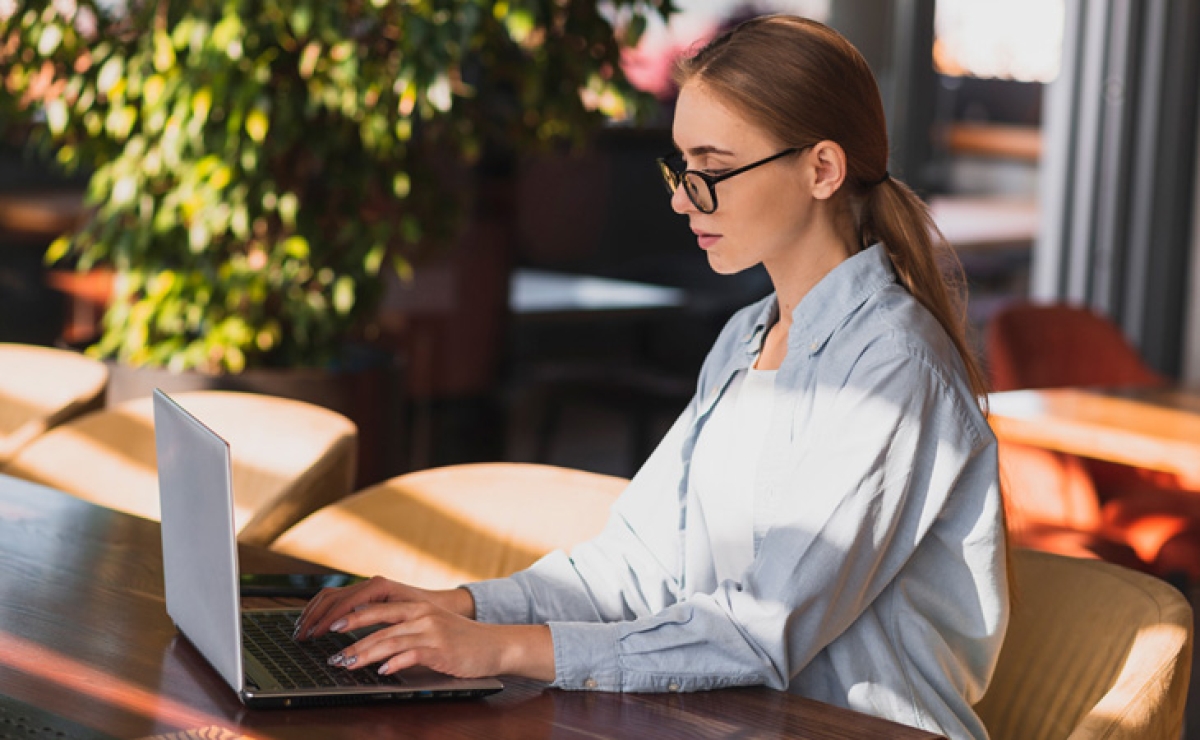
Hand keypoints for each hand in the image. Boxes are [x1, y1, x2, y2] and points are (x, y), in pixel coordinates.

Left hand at [293, 576, 554, 680]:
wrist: (494, 645)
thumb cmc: (460, 640)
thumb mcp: (431, 627)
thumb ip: (404, 630)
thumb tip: (371, 643)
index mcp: (415, 607)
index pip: (376, 608)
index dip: (350, 616)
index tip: (327, 627)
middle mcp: (421, 614)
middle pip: (378, 622)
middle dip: (350, 636)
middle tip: (329, 650)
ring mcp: (431, 631)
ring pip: (389, 640)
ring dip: (364, 654)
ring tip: (346, 665)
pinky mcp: (440, 649)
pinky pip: (411, 655)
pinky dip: (394, 663)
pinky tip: (381, 672)